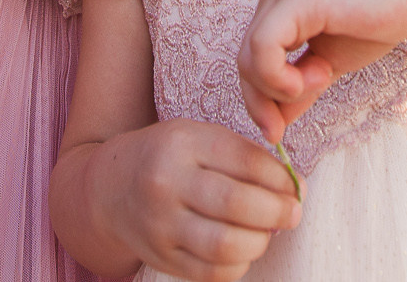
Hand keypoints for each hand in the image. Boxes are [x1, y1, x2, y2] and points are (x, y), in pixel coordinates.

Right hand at [94, 119, 301, 281]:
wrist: (111, 188)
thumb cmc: (170, 158)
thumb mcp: (199, 138)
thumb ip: (244, 156)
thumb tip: (294, 188)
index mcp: (182, 143)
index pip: (246, 161)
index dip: (280, 178)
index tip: (295, 187)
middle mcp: (166, 183)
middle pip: (236, 204)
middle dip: (278, 212)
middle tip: (292, 213)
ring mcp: (160, 224)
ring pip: (225, 245)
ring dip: (260, 241)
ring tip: (267, 232)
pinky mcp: (161, 257)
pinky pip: (211, 273)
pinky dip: (238, 265)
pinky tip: (242, 249)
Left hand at [237, 0, 406, 145]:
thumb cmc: (379, 21)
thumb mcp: (330, 64)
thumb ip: (301, 88)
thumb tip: (276, 123)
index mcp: (279, 10)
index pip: (250, 61)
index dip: (258, 101)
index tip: (276, 132)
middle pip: (244, 62)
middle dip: (261, 103)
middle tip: (281, 129)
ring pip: (248, 57)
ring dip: (279, 88)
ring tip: (321, 80)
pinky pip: (263, 46)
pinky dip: (280, 76)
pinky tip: (318, 76)